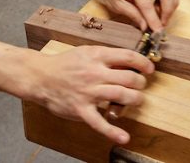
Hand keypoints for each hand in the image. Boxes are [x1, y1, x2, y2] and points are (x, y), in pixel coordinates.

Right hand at [26, 45, 153, 143]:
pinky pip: (99, 122)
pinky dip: (113, 131)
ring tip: (136, 99)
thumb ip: (106, 56)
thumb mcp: (86, 52)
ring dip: (135, 99)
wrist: (40, 77)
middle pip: (129, 77)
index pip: (128, 57)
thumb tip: (129, 61)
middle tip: (141, 85)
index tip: (149, 69)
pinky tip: (124, 137)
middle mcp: (94, 73)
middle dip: (141, 82)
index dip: (143, 63)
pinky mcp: (81, 110)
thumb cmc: (65, 64)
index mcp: (97, 56)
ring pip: (121, 95)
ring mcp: (88, 92)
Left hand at [94, 0, 178, 31]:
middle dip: (168, 10)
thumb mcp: (117, 5)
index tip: (157, 31)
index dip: (154, 19)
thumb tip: (146, 27)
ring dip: (171, 4)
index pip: (147, 3)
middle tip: (162, 24)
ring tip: (161, 15)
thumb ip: (133, 15)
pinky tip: (160, 6)